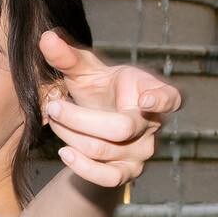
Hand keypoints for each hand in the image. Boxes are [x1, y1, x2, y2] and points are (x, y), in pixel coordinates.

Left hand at [38, 32, 181, 190]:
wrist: (97, 127)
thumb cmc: (98, 91)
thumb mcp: (84, 72)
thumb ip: (69, 56)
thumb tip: (46, 38)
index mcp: (152, 93)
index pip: (171, 98)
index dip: (162, 100)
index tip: (145, 99)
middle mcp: (152, 125)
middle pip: (121, 128)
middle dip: (79, 118)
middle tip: (54, 106)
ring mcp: (142, 152)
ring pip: (104, 150)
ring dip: (71, 136)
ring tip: (54, 120)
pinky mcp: (127, 174)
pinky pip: (107, 178)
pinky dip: (82, 167)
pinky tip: (64, 152)